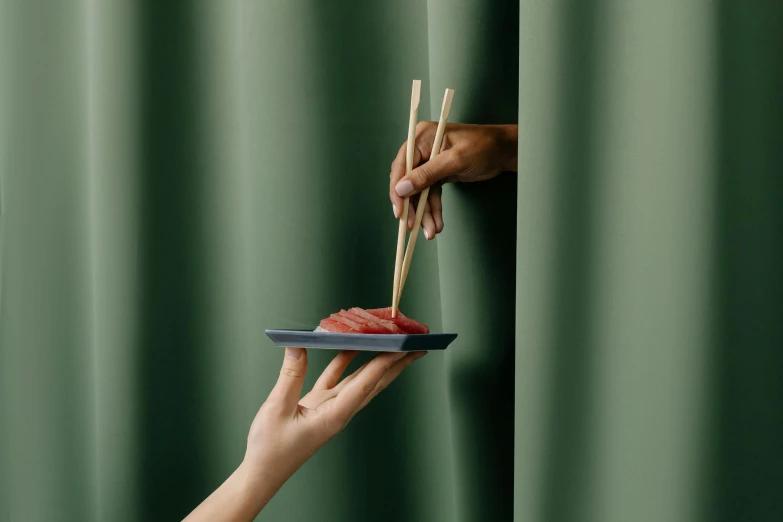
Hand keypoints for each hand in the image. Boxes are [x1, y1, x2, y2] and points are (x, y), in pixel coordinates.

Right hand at [184, 348, 425, 521]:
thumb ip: (290, 375)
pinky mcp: (319, 406)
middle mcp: (339, 412)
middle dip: (396, 363)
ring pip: (360, 380)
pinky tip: (351, 347)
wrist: (261, 473)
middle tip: (415, 344)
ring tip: (395, 345)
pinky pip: (337, 380)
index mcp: (334, 416)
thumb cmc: (270, 450)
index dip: (384, 362)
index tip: (402, 347)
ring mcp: (331, 409)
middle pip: (374, 382)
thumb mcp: (277, 409)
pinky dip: (345, 362)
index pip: (365, 383)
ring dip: (377, 361)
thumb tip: (298, 344)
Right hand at [390, 122, 517, 238]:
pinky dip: (433, 209)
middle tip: (412, 225)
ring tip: (431, 231)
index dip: (397, 189)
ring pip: (419, 192)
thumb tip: (401, 188)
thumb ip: (427, 174)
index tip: (399, 210)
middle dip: (412, 205)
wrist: (504, 151)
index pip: (401, 165)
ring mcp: (429, 162)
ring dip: (424, 212)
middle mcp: (421, 148)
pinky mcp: (437, 174)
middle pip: (407, 181)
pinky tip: (437, 223)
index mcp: (421, 137)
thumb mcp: (455, 160)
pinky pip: (430, 194)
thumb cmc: (483, 147)